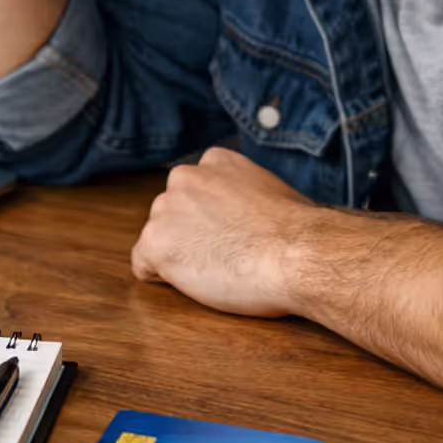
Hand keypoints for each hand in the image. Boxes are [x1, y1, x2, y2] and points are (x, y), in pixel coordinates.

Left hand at [131, 147, 322, 318]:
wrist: (298, 254)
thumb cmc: (297, 233)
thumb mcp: (271, 192)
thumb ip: (243, 195)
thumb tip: (244, 215)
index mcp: (214, 161)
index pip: (195, 191)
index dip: (210, 219)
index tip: (231, 234)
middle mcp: (184, 177)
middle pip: (172, 214)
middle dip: (191, 236)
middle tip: (226, 256)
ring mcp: (165, 209)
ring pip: (160, 240)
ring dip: (180, 257)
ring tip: (218, 269)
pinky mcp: (155, 243)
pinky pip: (144, 266)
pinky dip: (163, 278)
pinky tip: (196, 281)